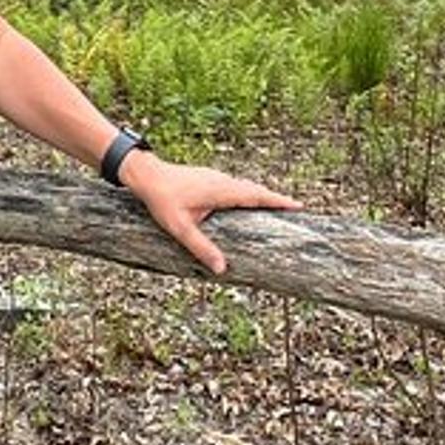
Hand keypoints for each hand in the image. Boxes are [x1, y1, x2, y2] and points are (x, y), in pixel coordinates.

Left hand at [119, 153, 300, 274]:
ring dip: (261, 195)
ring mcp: (216, 177)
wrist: (147, 175)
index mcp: (221, 191)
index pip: (256, 195)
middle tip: (294, 209)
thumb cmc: (162, 201)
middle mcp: (222, 181)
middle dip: (275, 199)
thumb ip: (202, 248)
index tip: (298, 205)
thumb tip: (222, 269)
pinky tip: (245, 202)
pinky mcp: (209, 177)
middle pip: (255, 190)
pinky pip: (236, 185)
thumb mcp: (181, 228)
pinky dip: (248, 193)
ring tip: (275, 207)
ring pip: (245, 186)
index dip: (277, 201)